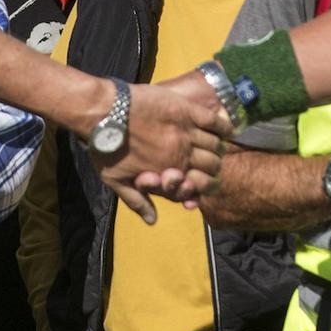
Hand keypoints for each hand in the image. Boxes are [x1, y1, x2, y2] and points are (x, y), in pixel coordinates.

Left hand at [90, 77, 226, 224]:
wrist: (102, 112)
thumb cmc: (105, 148)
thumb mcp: (116, 180)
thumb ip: (137, 201)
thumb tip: (152, 220)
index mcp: (170, 172)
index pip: (203, 185)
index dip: (207, 185)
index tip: (203, 179)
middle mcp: (182, 153)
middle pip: (213, 164)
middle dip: (214, 166)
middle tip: (211, 162)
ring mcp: (185, 131)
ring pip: (215, 144)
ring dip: (218, 148)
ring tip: (217, 146)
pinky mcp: (185, 109)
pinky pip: (212, 120)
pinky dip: (223, 126)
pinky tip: (228, 130)